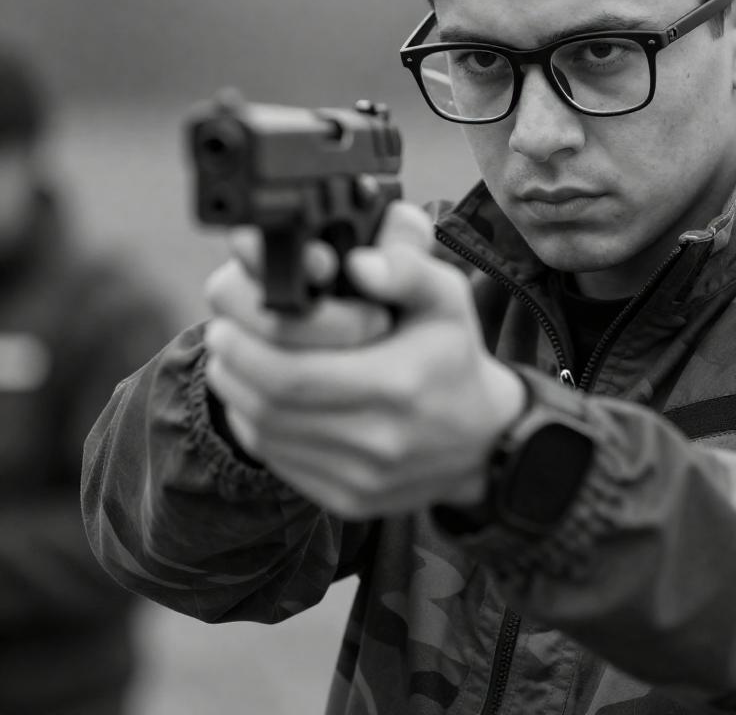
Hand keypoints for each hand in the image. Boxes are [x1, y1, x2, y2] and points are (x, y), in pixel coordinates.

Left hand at [203, 202, 526, 518]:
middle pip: (269, 406)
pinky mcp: (348, 500)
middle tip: (223, 333)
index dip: (249, 345)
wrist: (484, 439)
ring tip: (237, 359)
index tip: (232, 317)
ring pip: (266, 436)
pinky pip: (281, 462)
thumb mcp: (447, 298)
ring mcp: (361, 477)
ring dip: (239, 393)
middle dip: (234, 364)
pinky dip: (258, 426)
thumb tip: (357, 263)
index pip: (291, 374)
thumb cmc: (453, 357)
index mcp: (398, 384)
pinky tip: (263, 397)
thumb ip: (407, 269)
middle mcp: (378, 440)